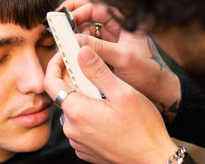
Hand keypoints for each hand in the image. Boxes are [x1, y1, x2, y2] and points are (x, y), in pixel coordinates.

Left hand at [44, 47, 177, 163]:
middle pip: (64, 95)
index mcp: (77, 112)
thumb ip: (98, 71)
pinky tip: (108, 114)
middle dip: (77, 82)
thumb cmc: (143, 129)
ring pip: (74, 110)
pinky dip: (89, 115)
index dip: (56, 65)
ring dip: (85, 99)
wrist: (153, 159)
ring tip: (108, 98)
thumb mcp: (122, 93)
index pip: (51, 82)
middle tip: (97, 75)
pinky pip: (81, 125)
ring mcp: (78, 141)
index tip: (66, 55)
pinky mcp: (85, 148)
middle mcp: (72, 129)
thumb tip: (82, 52)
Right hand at [60, 0, 180, 122]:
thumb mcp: (123, 58)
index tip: (63, 18)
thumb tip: (75, 41)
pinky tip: (72, 57)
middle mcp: (114, 29)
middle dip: (71, 20)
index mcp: (122, 22)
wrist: (160, 94)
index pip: (94, 6)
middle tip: (56, 26)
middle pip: (86, 16)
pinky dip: (78, 51)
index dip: (77, 9)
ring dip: (73, 38)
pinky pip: (86, 49)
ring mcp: (108, 43)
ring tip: (64, 45)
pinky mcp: (104, 56)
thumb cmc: (149, 72)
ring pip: (84, 33)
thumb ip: (99, 48)